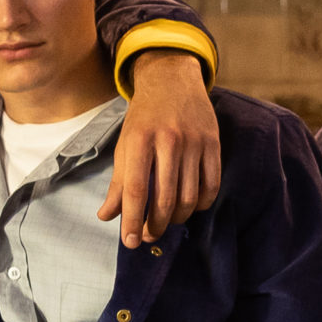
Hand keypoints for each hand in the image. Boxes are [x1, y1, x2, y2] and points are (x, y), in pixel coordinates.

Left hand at [100, 48, 220, 247]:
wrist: (172, 80)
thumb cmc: (144, 117)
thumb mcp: (125, 144)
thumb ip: (118, 182)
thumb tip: (107, 216)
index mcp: (140, 140)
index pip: (136, 190)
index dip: (133, 220)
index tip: (130, 241)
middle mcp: (168, 140)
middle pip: (165, 198)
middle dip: (156, 225)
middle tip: (149, 235)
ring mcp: (194, 142)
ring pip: (190, 196)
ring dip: (178, 219)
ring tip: (167, 222)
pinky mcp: (214, 143)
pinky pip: (212, 185)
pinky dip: (201, 204)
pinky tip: (190, 208)